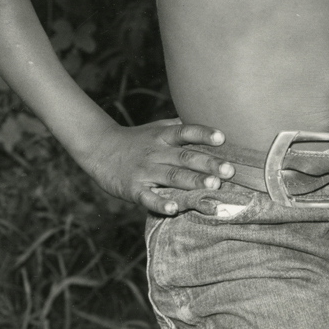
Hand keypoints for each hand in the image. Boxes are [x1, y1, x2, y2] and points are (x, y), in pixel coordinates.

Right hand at [84, 119, 233, 215]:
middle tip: (229, 170)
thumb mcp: (156, 128)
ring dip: (192, 181)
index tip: (222, 137)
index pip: (185, 132)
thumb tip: (207, 119)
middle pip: (184, 157)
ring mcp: (144, 171)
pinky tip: (174, 209)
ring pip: (171, 176)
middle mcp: (156, 152)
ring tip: (213, 186)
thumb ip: (180, 127)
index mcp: (163, 137)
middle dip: (208, 164)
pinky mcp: (133, 189)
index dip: (203, 134)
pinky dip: (161, 203)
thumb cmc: (136, 140)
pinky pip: (148, 197)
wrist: (99, 148)